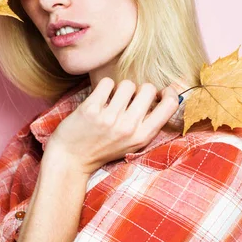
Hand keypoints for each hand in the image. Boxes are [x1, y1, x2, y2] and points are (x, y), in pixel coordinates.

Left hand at [46, 77, 180, 175]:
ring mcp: (109, 118)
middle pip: (148, 88)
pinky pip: (107, 83)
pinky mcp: (91, 109)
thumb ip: (148, 123)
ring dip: (120, 89)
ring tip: (111, 102)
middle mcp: (128, 128)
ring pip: (127, 84)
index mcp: (142, 137)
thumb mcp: (132, 143)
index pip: (170, 105)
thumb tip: (167, 95)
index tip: (160, 92)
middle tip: (128, 101)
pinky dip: (103, 88)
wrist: (71, 159)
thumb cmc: (103, 148)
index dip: (169, 93)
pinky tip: (99, 100)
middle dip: (140, 90)